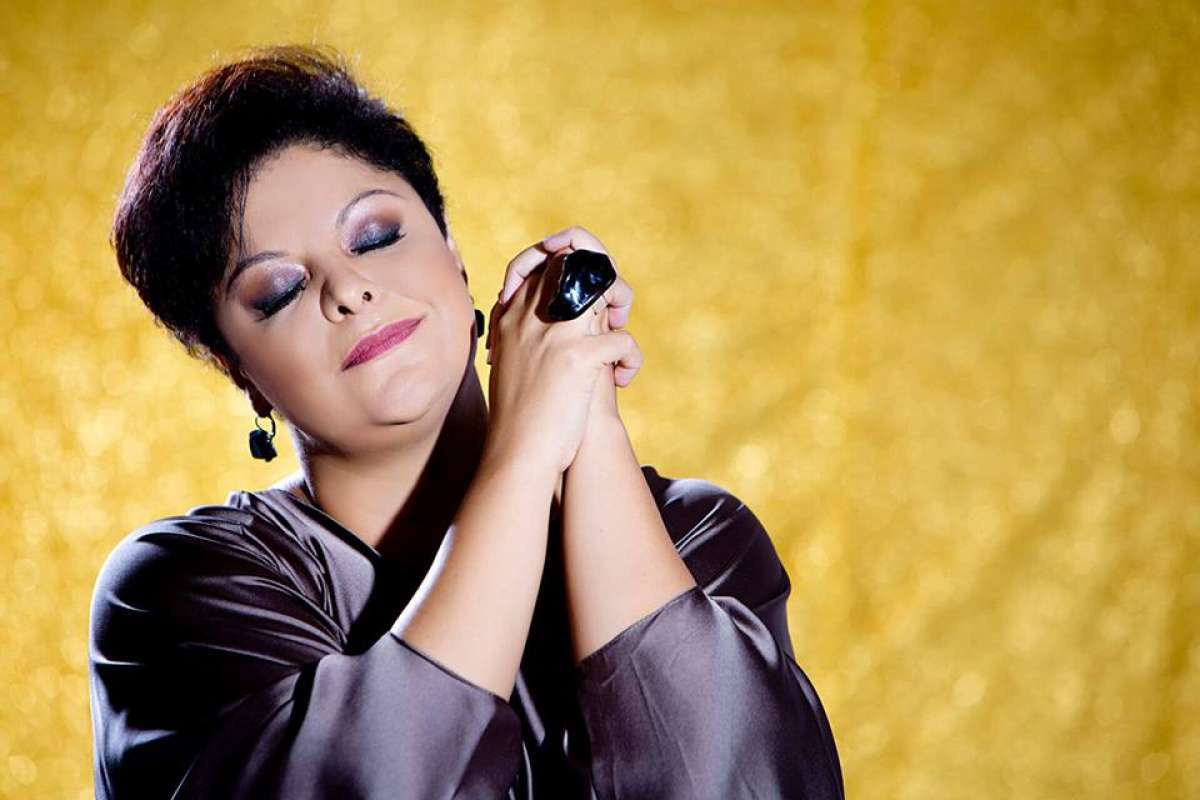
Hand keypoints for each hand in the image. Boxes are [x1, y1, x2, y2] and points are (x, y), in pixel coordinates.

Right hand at [484, 230, 639, 474]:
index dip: (575, 272)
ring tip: (621, 336)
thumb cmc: (517, 415)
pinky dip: (631, 360)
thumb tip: (552, 320)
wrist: (516, 453)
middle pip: (576, 264)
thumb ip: (525, 334)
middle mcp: (531, 315)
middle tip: (615, 314)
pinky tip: (624, 380)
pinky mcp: (578, 357)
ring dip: (622, 308)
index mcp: (512, 315)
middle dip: (605, 280)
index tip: (593, 305)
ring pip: (603, 288)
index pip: (546, 264)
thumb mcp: (510, 363)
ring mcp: (555, 333)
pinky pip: (622, 338)